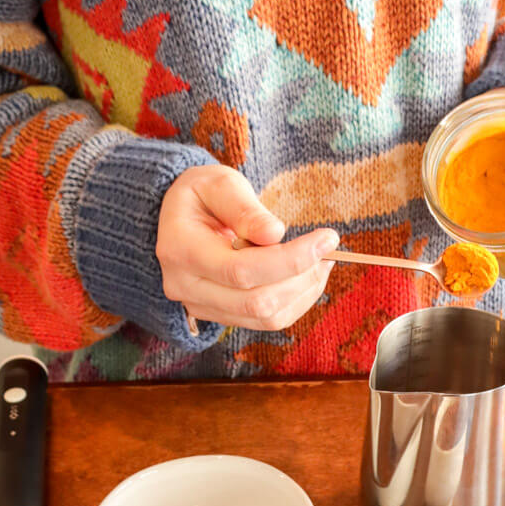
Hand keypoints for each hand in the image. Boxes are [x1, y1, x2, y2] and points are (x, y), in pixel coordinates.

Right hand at [156, 166, 338, 329]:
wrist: (177, 219)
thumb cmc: (201, 195)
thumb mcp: (218, 184)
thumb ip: (244, 207)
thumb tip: (275, 234)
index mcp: (181, 250)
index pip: (241, 270)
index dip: (290, 260)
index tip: (328, 238)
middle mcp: (186, 287)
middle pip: (256, 301)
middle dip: (302, 276)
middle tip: (328, 249)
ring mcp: (200, 307)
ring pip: (265, 317)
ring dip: (304, 292)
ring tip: (321, 261)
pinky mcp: (219, 316)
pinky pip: (265, 321)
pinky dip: (295, 301)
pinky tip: (306, 275)